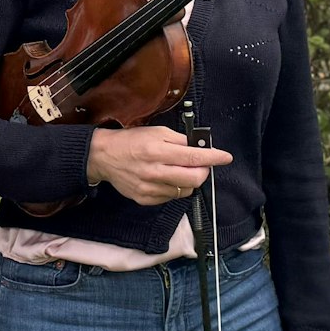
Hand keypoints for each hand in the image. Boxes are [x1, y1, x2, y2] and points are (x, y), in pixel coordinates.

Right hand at [85, 126, 232, 205]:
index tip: (225, 157)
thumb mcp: (156, 132)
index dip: (214, 157)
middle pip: (194, 178)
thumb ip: (179, 140)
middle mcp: (154, 172)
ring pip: (184, 190)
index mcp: (157, 151)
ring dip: (188, 180)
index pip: (194, 157)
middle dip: (203, 171)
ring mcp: (150, 188)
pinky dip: (174, 188)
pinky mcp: (145, 199)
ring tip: (178, 170)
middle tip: (200, 165)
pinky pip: (170, 197)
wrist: (104, 156)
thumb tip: (199, 147)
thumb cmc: (131, 141)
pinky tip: (165, 178)